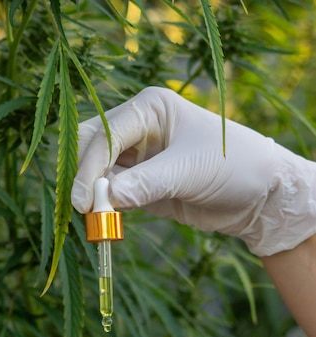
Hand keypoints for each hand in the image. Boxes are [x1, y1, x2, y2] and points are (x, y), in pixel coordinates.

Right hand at [71, 86, 315, 255]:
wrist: (258, 195)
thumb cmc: (234, 165)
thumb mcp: (190, 170)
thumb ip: (147, 183)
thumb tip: (105, 200)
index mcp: (150, 109)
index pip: (105, 134)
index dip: (90, 166)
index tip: (84, 200)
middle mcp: (138, 129)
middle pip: (91, 147)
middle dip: (84, 176)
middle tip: (85, 209)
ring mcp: (137, 157)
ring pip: (96, 172)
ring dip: (92, 194)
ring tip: (97, 219)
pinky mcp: (140, 184)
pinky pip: (110, 193)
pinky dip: (104, 206)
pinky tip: (106, 220)